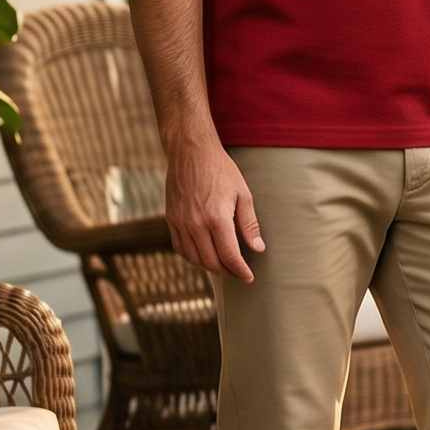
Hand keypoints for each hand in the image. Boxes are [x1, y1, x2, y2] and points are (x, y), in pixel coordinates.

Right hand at [164, 133, 263, 282]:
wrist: (191, 152)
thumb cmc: (221, 170)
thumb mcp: (242, 194)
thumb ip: (249, 224)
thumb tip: (258, 249)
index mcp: (217, 218)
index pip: (229, 256)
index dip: (240, 271)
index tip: (249, 278)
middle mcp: (196, 224)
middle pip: (211, 262)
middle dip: (227, 272)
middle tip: (239, 274)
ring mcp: (180, 223)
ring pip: (194, 259)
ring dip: (210, 268)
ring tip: (224, 268)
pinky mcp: (171, 220)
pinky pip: (180, 248)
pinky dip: (193, 258)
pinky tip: (203, 257)